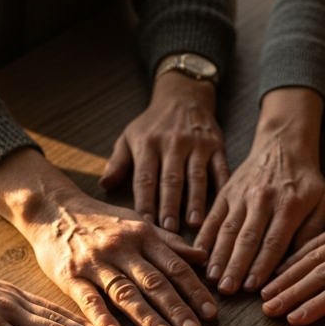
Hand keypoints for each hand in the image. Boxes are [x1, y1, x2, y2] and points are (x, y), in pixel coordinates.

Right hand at [0, 150, 218, 325]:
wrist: (52, 207)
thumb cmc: (100, 219)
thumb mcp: (137, 223)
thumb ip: (169, 242)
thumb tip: (203, 257)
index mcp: (143, 235)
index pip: (175, 267)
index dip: (195, 290)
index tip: (211, 313)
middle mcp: (122, 248)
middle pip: (155, 281)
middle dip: (177, 308)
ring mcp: (96, 262)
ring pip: (126, 292)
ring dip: (147, 317)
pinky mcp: (70, 275)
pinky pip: (88, 298)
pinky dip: (102, 317)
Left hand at [102, 71, 228, 232]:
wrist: (183, 96)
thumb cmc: (152, 124)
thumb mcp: (129, 136)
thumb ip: (117, 162)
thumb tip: (104, 186)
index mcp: (148, 144)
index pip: (145, 178)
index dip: (145, 201)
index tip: (145, 223)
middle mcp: (173, 143)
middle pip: (171, 180)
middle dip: (170, 206)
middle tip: (169, 230)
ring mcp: (197, 144)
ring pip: (196, 177)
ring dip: (195, 201)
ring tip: (194, 224)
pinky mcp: (216, 145)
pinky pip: (220, 169)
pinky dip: (220, 188)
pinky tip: (219, 206)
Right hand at [196, 86, 324, 294]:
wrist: (283, 144)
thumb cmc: (305, 180)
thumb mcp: (322, 202)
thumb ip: (312, 232)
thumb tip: (296, 263)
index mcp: (289, 205)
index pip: (273, 241)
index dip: (262, 265)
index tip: (252, 287)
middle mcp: (262, 199)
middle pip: (247, 238)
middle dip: (235, 266)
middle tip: (226, 290)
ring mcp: (241, 195)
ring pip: (227, 229)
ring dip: (218, 255)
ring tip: (211, 278)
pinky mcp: (226, 192)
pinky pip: (213, 216)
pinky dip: (204, 236)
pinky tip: (198, 254)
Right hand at [261, 182, 324, 325]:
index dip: (316, 305)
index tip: (294, 319)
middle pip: (319, 274)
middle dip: (291, 294)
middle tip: (268, 311)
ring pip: (312, 257)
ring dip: (286, 276)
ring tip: (265, 293)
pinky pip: (316, 241)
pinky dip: (295, 255)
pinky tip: (279, 267)